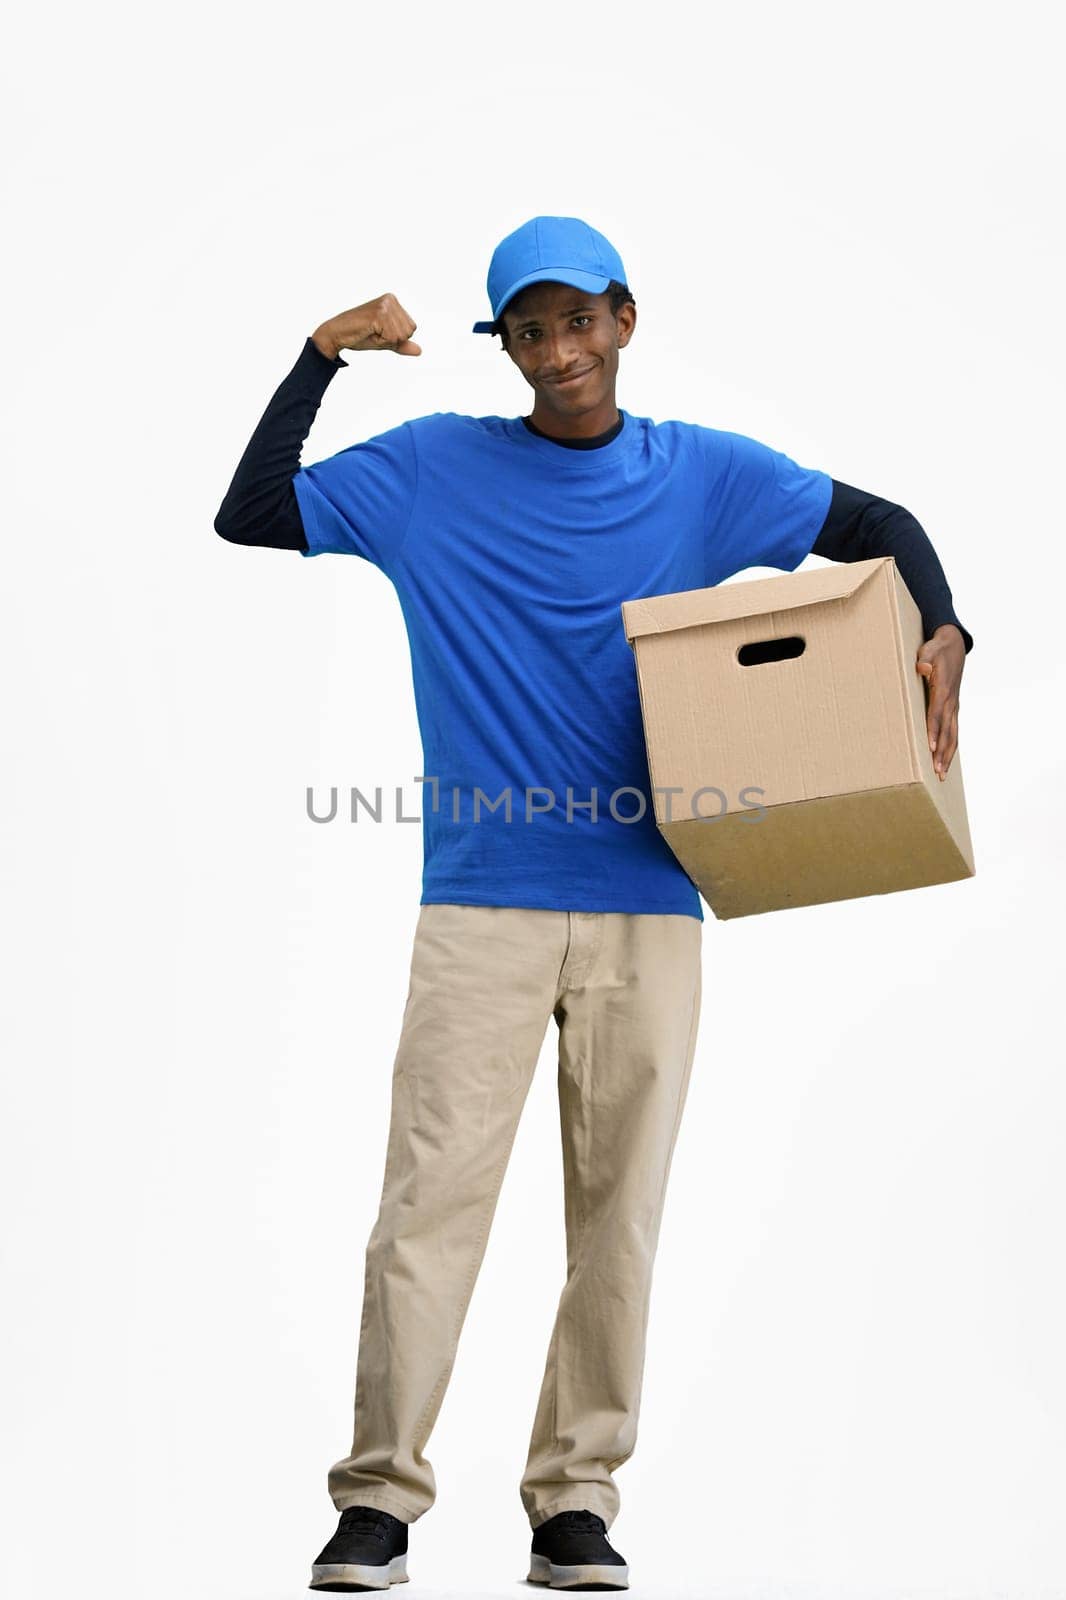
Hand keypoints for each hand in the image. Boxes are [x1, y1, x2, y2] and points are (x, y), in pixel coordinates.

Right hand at [312, 293, 421, 359]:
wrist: (337, 334)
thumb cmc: (359, 335)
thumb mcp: (385, 340)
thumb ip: (402, 344)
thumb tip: (419, 351)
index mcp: (393, 301)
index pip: (411, 328)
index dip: (395, 337)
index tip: (378, 331)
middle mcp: (391, 300)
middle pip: (409, 332)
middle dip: (392, 339)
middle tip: (373, 332)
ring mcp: (385, 305)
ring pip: (401, 336)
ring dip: (385, 340)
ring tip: (370, 332)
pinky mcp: (379, 314)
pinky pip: (391, 338)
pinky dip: (380, 341)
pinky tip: (368, 332)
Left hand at [915, 625, 964, 780]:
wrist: (954, 645)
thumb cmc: (937, 649)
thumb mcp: (929, 650)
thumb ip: (925, 659)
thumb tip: (923, 668)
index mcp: (943, 690)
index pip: (937, 714)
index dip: (934, 730)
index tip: (930, 747)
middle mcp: (951, 702)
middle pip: (947, 731)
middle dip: (942, 753)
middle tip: (937, 772)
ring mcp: (954, 706)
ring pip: (953, 735)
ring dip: (948, 755)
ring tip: (941, 775)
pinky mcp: (954, 708)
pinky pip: (954, 731)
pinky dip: (951, 747)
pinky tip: (945, 761)